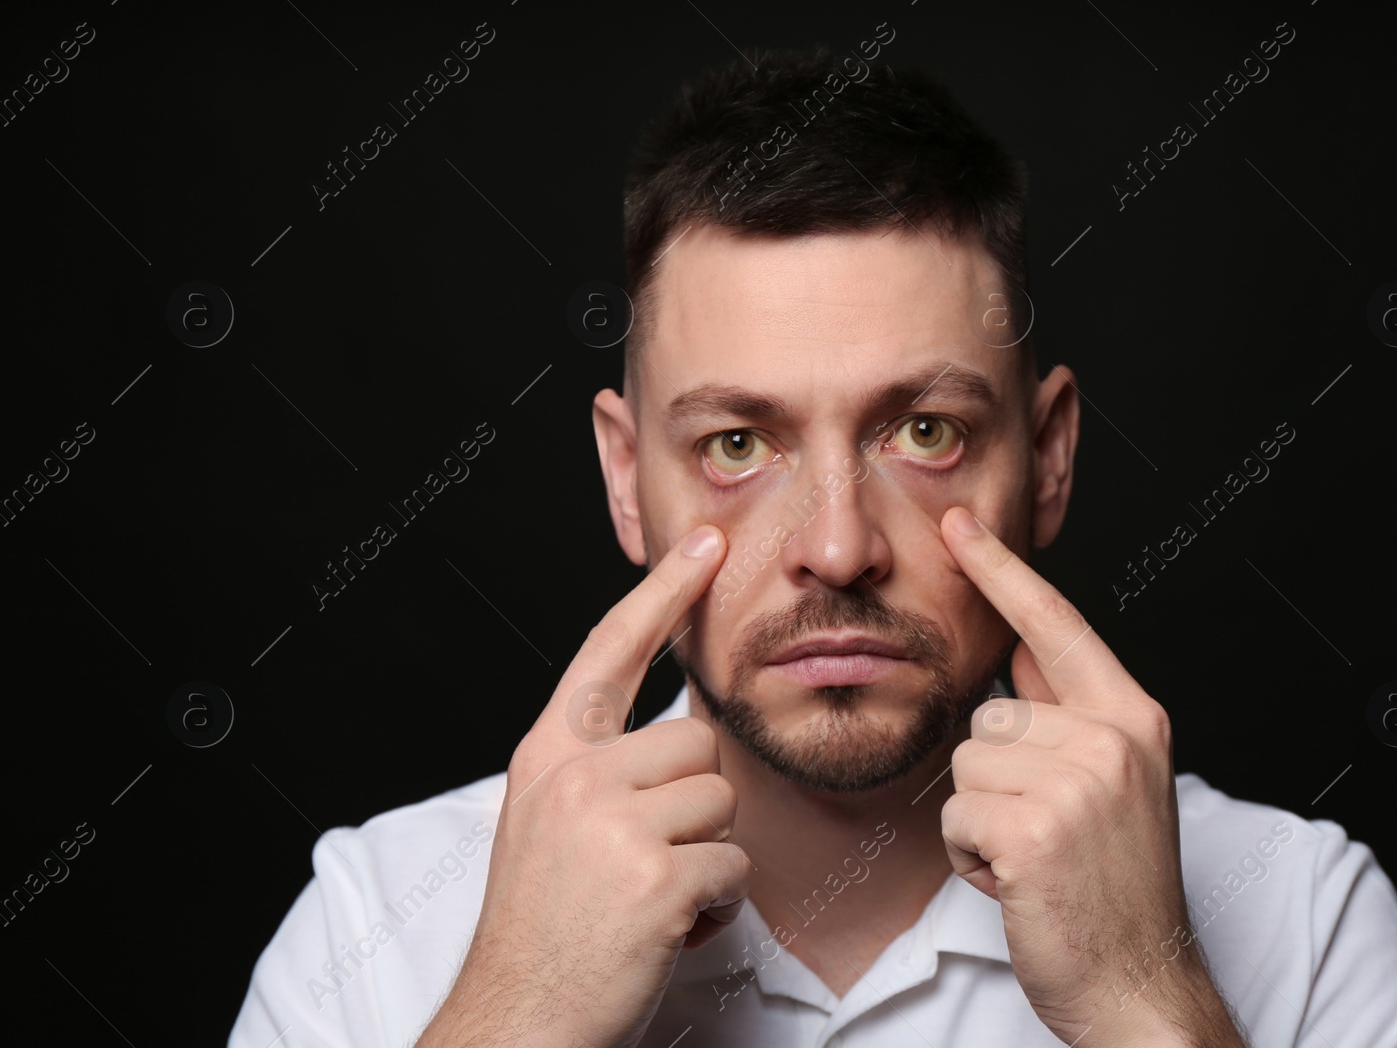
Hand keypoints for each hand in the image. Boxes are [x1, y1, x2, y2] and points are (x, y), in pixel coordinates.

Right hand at [418, 524, 751, 1047]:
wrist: (515, 1019)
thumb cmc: (542, 930)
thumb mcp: (548, 824)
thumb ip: (600, 770)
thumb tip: (683, 735)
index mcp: (547, 755)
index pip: (610, 650)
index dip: (661, 593)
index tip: (705, 544)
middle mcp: (574, 775)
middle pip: (696, 742)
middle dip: (692, 805)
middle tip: (643, 863)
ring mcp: (612, 823)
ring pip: (722, 803)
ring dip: (705, 859)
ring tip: (648, 898)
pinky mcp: (654, 876)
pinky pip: (733, 867)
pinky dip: (714, 908)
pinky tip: (662, 932)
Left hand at [937, 506, 1244, 1046]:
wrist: (1142, 985)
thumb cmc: (1119, 890)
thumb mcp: (1118, 783)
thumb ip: (1071, 713)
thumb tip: (1023, 652)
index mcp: (1135, 719)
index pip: (1058, 625)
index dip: (1003, 572)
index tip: (960, 525)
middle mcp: (1113, 740)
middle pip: (989, 717)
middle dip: (996, 780)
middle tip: (1045, 832)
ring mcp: (1078, 785)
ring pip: (966, 765)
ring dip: (981, 819)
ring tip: (1033, 856)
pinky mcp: (1036, 831)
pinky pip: (956, 816)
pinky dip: (970, 857)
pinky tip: (1017, 880)